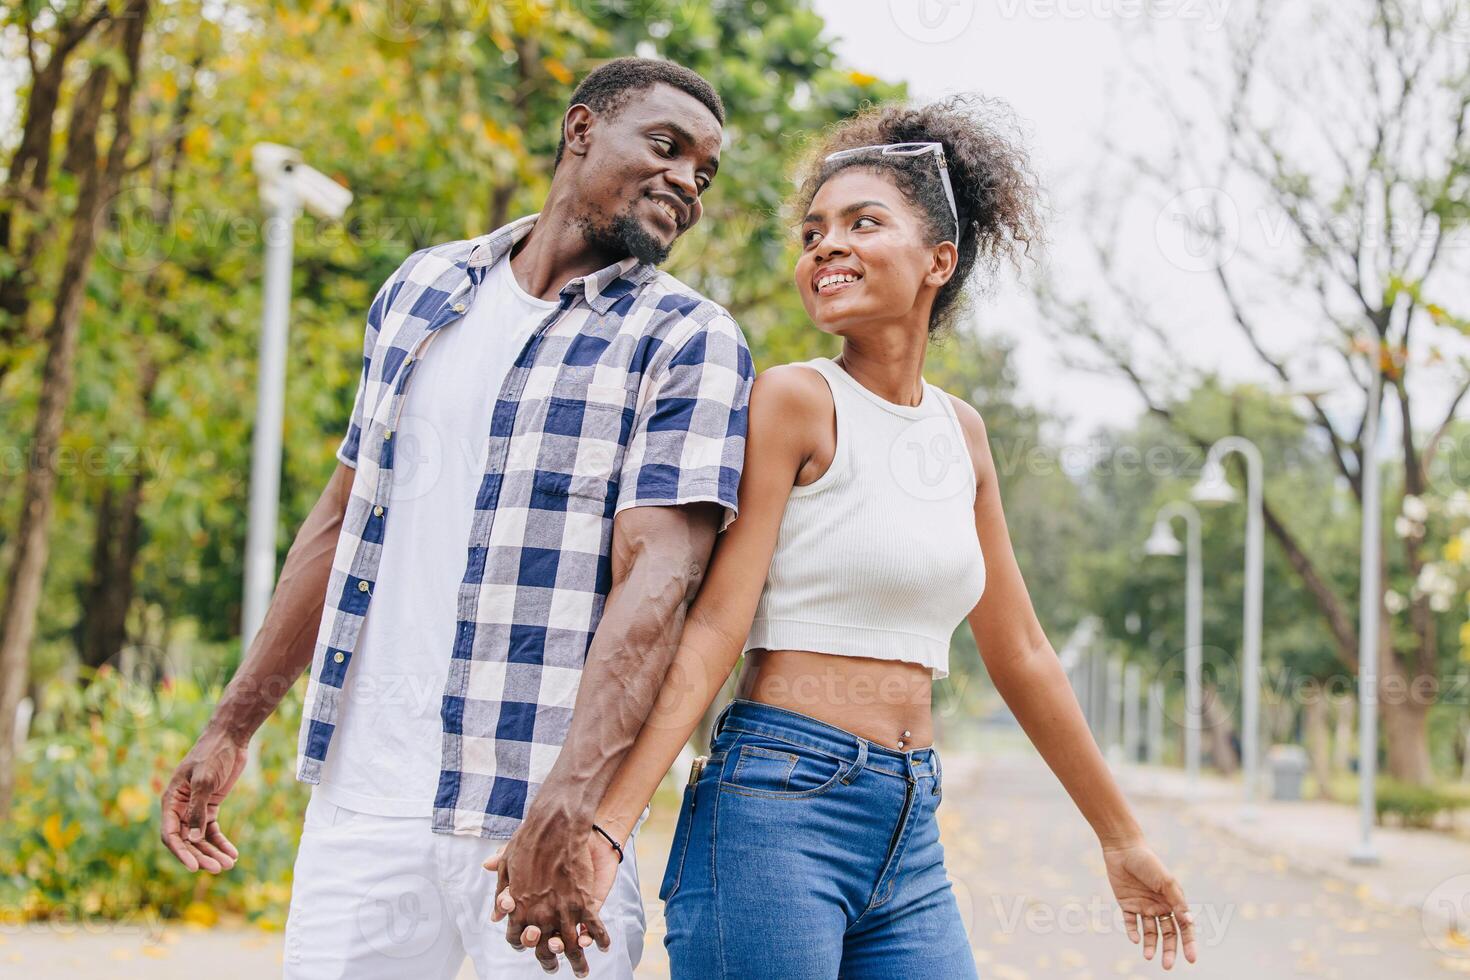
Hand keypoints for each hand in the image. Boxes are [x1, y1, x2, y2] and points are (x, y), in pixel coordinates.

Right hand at [160, 727, 246, 872]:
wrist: (230, 738)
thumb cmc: (212, 755)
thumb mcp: (204, 780)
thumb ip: (198, 809)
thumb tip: (193, 839)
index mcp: (171, 801)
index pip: (170, 835)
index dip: (181, 852)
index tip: (194, 867)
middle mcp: (180, 809)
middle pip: (187, 841)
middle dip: (202, 856)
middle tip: (219, 868)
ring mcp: (195, 809)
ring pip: (200, 839)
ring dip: (213, 852)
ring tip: (229, 865)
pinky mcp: (210, 807)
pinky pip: (212, 830)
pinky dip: (221, 842)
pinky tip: (232, 853)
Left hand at [483, 815, 615, 975]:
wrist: (557, 824)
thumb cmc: (529, 839)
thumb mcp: (508, 864)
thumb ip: (501, 892)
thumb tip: (496, 917)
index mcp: (518, 908)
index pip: (517, 938)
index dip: (523, 944)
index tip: (530, 945)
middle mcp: (539, 915)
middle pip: (543, 950)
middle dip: (549, 962)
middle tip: (554, 968)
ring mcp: (563, 911)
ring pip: (571, 947)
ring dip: (577, 962)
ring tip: (582, 972)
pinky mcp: (584, 902)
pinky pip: (594, 929)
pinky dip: (599, 940)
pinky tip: (602, 947)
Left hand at [1101, 838, 1197, 968]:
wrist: (1124, 850)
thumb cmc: (1149, 863)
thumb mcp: (1166, 882)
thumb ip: (1177, 902)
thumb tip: (1189, 922)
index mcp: (1174, 902)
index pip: (1184, 927)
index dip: (1189, 943)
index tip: (1191, 959)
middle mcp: (1160, 906)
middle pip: (1167, 934)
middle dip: (1168, 950)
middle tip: (1167, 966)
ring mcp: (1144, 906)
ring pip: (1150, 932)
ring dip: (1150, 945)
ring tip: (1149, 957)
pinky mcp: (1128, 905)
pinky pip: (1132, 923)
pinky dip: (1134, 933)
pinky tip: (1136, 940)